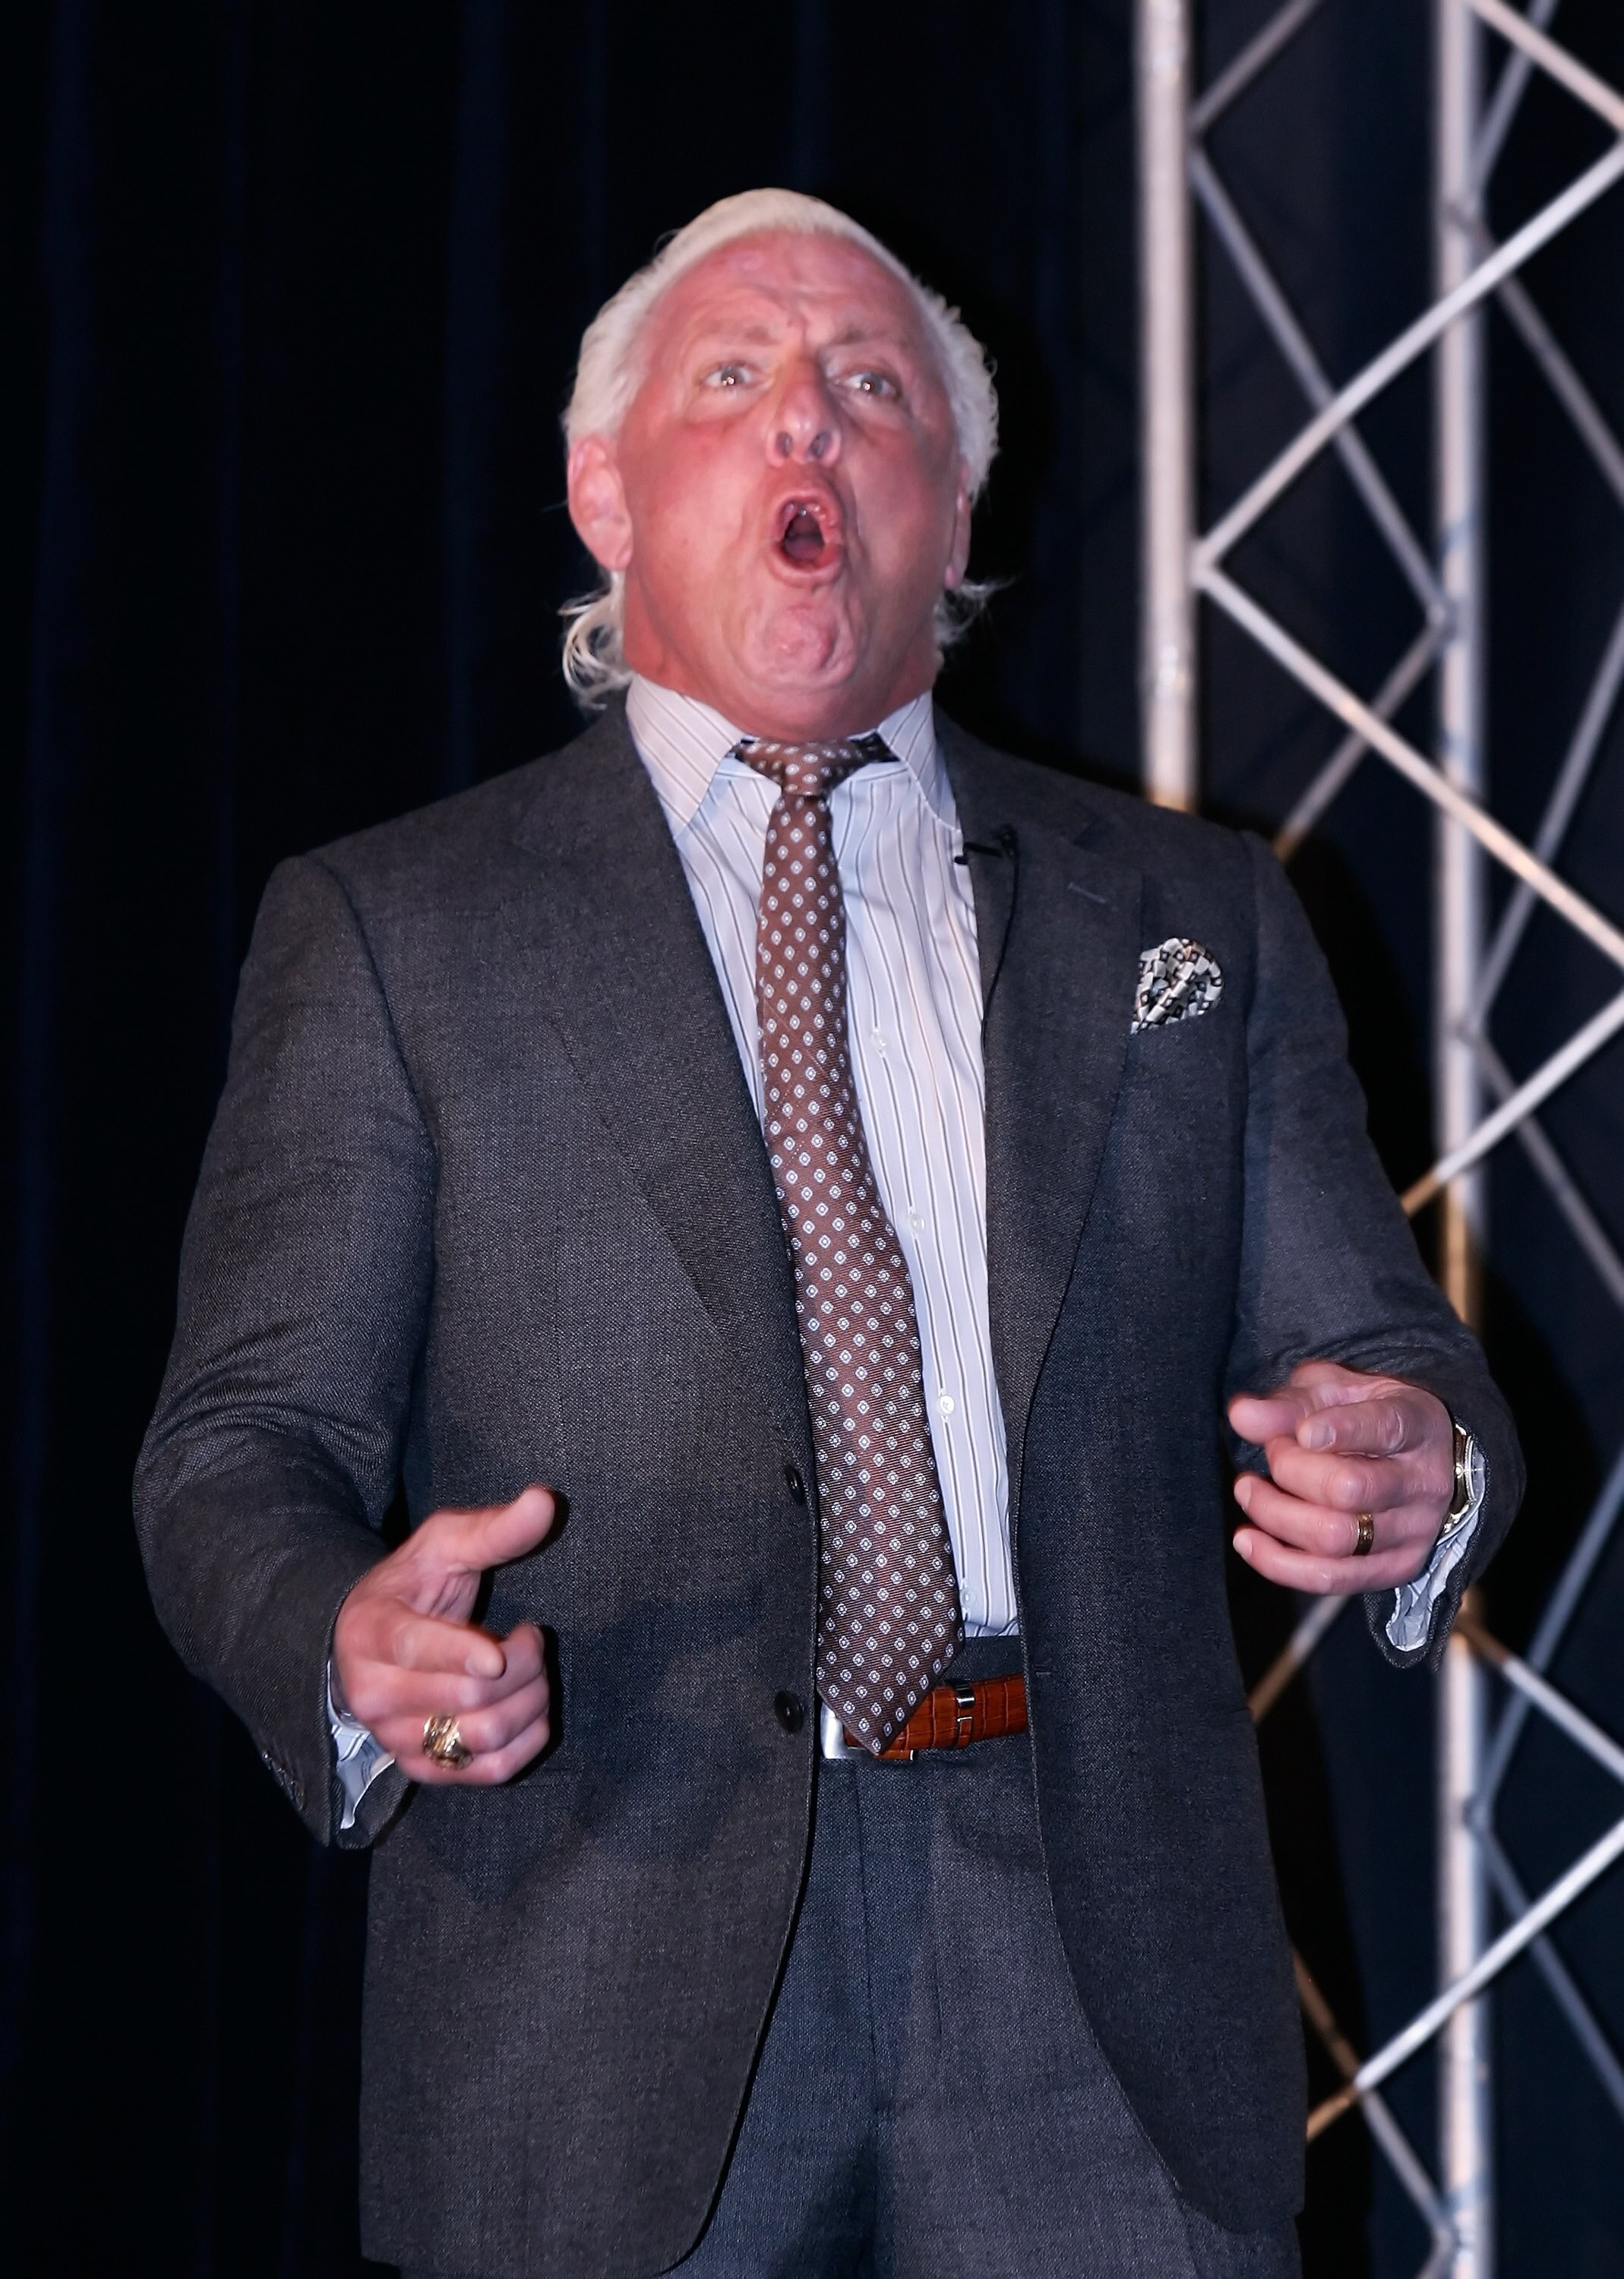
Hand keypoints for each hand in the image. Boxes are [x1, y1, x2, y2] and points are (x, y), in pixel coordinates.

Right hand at [331, 1485, 555, 1783]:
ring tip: (531, 1671)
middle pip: (468, 1697)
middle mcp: (373, 1693)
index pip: (414, 1649)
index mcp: (371, 1631)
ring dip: (530, 1702)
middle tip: (531, 1638)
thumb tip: (545, 1501)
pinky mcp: (422, 1767)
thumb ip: (493, 1530)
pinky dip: (526, 1744)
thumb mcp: (443, 1546)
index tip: (497, 1654)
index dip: (459, 1654)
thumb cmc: (413, 1586)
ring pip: (482, 1736)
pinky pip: (487, 1771)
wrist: (366, 1644)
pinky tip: (533, 1711)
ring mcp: (395, 1737)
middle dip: (522, 1666)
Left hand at [1226, 1362, 1452, 1594]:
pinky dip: (1277, 1563)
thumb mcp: (1333, 1391)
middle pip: (1349, 1488)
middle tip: (1273, 1450)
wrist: (1417, 1461)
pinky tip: (1247, 1540)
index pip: (1386, 1428)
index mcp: (1418, 1423)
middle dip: (1290, 1469)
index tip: (1303, 1432)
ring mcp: (1414, 1530)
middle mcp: (1423, 1481)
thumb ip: (1290, 1402)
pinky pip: (1330, 1578)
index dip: (1343, 1430)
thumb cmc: (1366, 1417)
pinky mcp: (1395, 1567)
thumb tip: (1242, 1415)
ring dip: (1275, 1514)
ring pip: (1335, 1538)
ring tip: (1248, 1489)